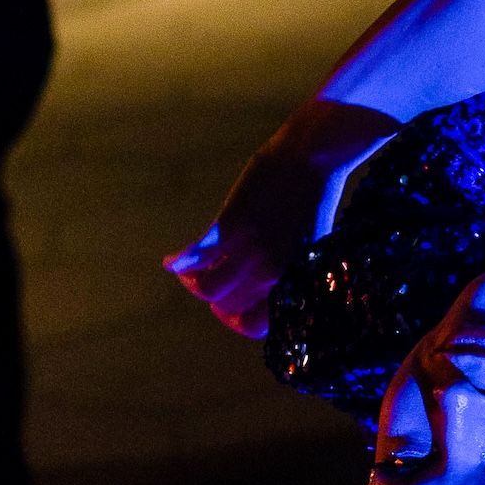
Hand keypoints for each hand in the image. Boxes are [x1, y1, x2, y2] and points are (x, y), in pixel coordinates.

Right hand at [166, 100, 397, 337]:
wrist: (312, 157)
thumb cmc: (313, 198)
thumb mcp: (309, 246)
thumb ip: (289, 272)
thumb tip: (268, 293)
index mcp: (293, 280)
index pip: (256, 326)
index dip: (238, 319)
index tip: (231, 306)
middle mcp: (272, 273)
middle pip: (225, 306)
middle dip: (215, 296)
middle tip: (210, 277)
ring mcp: (251, 250)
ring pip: (206, 288)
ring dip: (193, 281)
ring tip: (191, 269)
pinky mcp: (232, 225)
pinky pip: (196, 256)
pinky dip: (179, 261)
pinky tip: (171, 261)